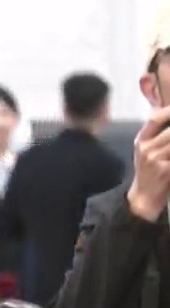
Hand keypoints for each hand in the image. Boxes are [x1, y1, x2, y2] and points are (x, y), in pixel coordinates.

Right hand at [127, 106, 169, 221]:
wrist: (144, 197)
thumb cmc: (149, 172)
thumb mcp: (145, 150)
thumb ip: (154, 134)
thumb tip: (163, 113)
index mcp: (141, 140)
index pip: (154, 118)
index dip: (168, 111)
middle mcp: (146, 148)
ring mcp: (155, 159)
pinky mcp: (164, 170)